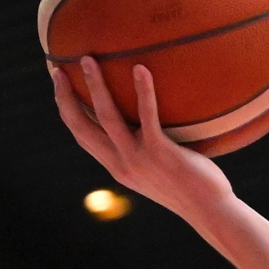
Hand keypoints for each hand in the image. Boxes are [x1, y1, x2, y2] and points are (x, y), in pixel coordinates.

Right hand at [50, 59, 235, 219]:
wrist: (210, 209)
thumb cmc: (190, 187)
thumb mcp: (157, 171)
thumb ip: (144, 152)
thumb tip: (144, 126)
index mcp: (117, 167)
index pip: (82, 135)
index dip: (66, 110)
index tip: (59, 86)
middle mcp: (121, 163)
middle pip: (81, 125)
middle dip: (65, 96)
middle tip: (58, 69)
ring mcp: (138, 158)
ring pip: (107, 115)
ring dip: (95, 85)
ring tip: (87, 59)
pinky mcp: (160, 152)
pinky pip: (148, 115)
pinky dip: (143, 91)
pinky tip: (140, 68)